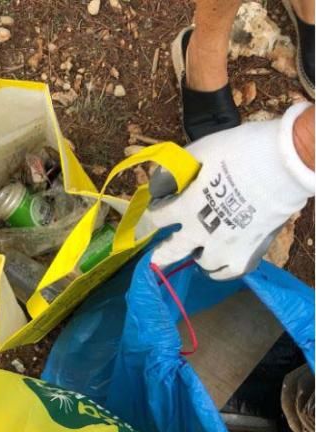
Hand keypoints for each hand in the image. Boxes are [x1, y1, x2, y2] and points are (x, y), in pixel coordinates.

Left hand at [143, 103, 314, 280]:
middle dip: (160, 255)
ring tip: (203, 250)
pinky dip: (221, 268)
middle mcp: (199, 232)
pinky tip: (222, 261)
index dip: (154, 214)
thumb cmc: (242, 151)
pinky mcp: (245, 258)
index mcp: (186, 207)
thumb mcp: (201, 151)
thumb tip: (162, 181)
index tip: (156, 213)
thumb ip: (178, 169)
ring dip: (199, 255)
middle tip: (156, 259)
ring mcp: (222, 249)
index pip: (158, 218)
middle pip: (170, 251)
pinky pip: (226, 273)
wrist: (284, 165)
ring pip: (201, 263)